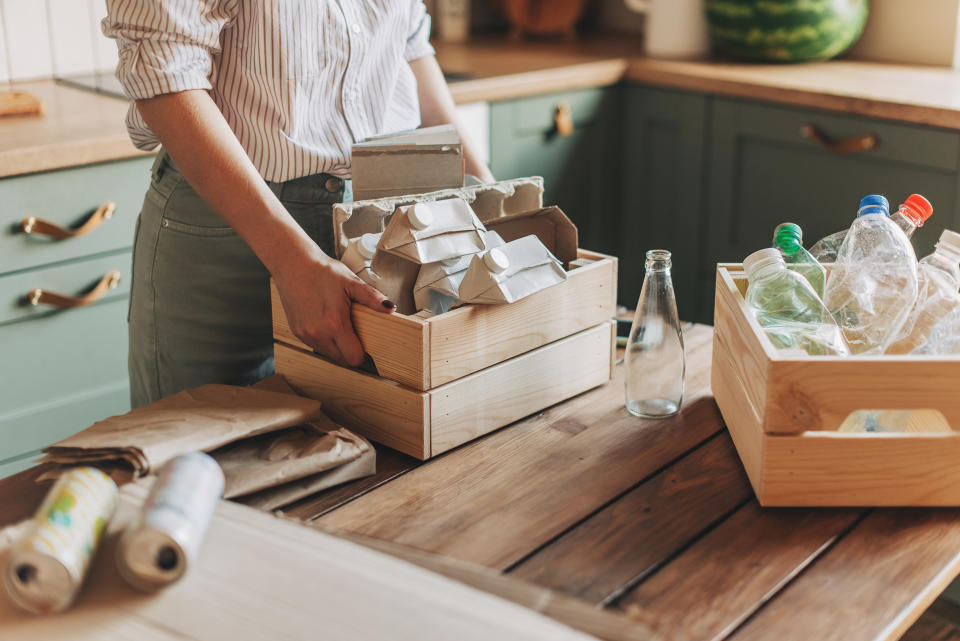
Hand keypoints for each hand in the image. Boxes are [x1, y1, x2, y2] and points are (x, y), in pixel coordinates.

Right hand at [273, 250, 394, 366]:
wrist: (293, 264)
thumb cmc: (322, 271)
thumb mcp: (351, 282)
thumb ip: (372, 298)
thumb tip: (391, 308)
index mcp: (334, 324)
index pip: (353, 358)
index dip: (363, 354)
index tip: (367, 345)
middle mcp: (317, 334)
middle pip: (341, 360)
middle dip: (351, 352)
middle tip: (356, 335)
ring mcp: (305, 334)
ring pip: (328, 355)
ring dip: (337, 348)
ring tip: (340, 327)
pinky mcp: (296, 332)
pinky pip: (315, 346)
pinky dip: (324, 341)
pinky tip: (326, 324)